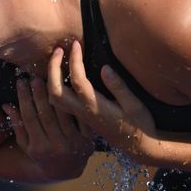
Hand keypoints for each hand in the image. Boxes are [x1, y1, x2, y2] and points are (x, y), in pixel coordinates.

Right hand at [2, 76, 94, 180]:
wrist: (66, 171)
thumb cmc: (42, 155)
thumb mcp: (26, 145)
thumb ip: (17, 125)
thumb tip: (6, 104)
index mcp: (39, 148)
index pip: (29, 117)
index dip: (24, 98)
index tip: (20, 81)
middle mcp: (56, 146)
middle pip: (46, 114)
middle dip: (39, 93)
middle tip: (35, 76)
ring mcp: (74, 143)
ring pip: (63, 113)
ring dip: (57, 94)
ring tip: (51, 78)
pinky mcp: (88, 139)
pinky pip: (81, 117)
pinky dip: (76, 103)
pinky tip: (71, 88)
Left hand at [47, 40, 157, 157]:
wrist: (138, 147)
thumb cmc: (140, 124)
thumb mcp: (134, 104)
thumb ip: (119, 87)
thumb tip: (104, 68)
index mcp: (96, 107)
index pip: (77, 80)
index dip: (74, 60)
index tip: (76, 44)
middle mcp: (83, 112)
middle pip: (56, 92)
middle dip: (52, 68)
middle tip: (58, 50)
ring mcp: (80, 116)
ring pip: (54, 99)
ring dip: (50, 78)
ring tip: (56, 59)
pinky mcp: (81, 117)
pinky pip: (59, 104)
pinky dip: (54, 87)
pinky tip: (59, 75)